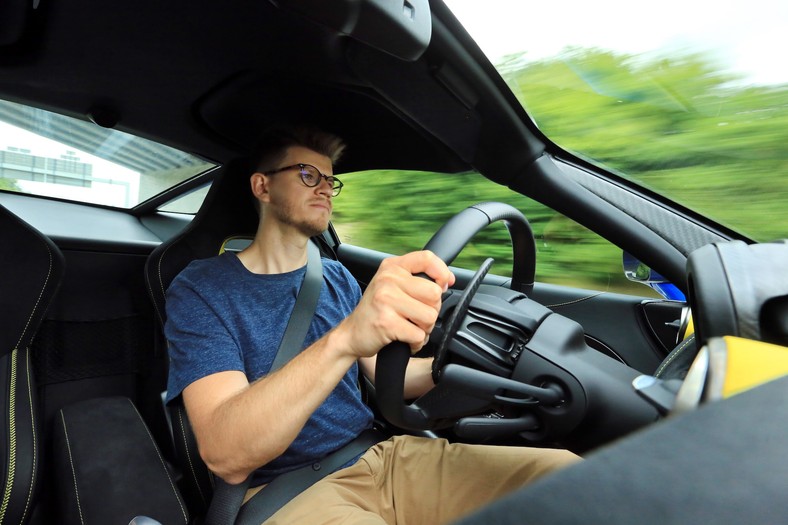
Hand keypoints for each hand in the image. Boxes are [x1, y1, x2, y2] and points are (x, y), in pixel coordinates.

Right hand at [339, 250, 454, 357]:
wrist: (351, 334)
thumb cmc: (376, 310)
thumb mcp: (392, 285)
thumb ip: (417, 279)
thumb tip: (448, 280)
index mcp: (392, 267)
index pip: (427, 258)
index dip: (442, 273)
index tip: (444, 284)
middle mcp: (388, 279)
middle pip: (434, 293)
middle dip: (431, 310)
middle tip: (416, 316)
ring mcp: (386, 300)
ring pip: (429, 316)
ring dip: (424, 329)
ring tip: (409, 328)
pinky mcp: (386, 322)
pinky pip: (418, 335)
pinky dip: (416, 343)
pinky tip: (404, 340)